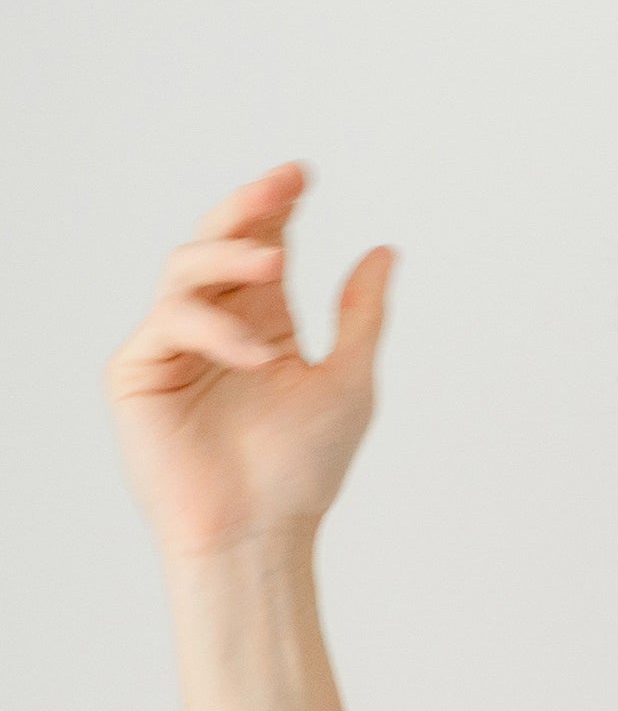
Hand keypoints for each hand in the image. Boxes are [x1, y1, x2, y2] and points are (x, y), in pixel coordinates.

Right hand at [104, 160, 393, 561]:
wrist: (261, 534)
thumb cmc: (302, 470)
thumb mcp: (348, 382)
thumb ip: (360, 316)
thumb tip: (384, 250)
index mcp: (261, 322)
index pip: (261, 247)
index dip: (276, 207)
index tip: (302, 176)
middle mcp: (214, 324)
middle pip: (217, 243)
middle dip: (247, 211)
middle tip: (281, 186)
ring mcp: (173, 344)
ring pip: (186, 270)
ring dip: (230, 259)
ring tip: (274, 264)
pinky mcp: (139, 369)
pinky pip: (171, 323)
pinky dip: (216, 332)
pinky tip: (258, 356)